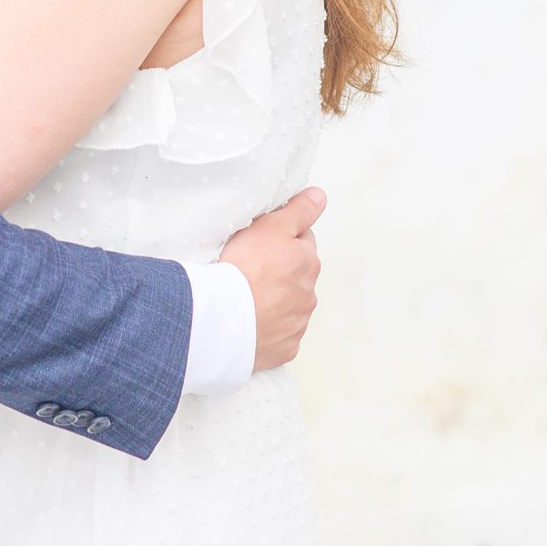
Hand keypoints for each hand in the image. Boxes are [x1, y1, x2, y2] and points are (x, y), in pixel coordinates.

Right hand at [218, 186, 324, 371]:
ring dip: (274, 301)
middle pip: (297, 276)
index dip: (282, 238)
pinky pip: (278, 335)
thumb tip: (321, 196)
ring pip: (289, 306)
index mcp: (309, 262)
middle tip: (250, 269)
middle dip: (281, 272)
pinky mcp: (284, 349)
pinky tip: (249, 323)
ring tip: (245, 298)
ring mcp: (297, 324)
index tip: (262, 242)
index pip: (303, 242)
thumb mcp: (272, 226)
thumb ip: (299, 211)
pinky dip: (267, 328)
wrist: (226, 320)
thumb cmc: (245, 268)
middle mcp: (309, 295)